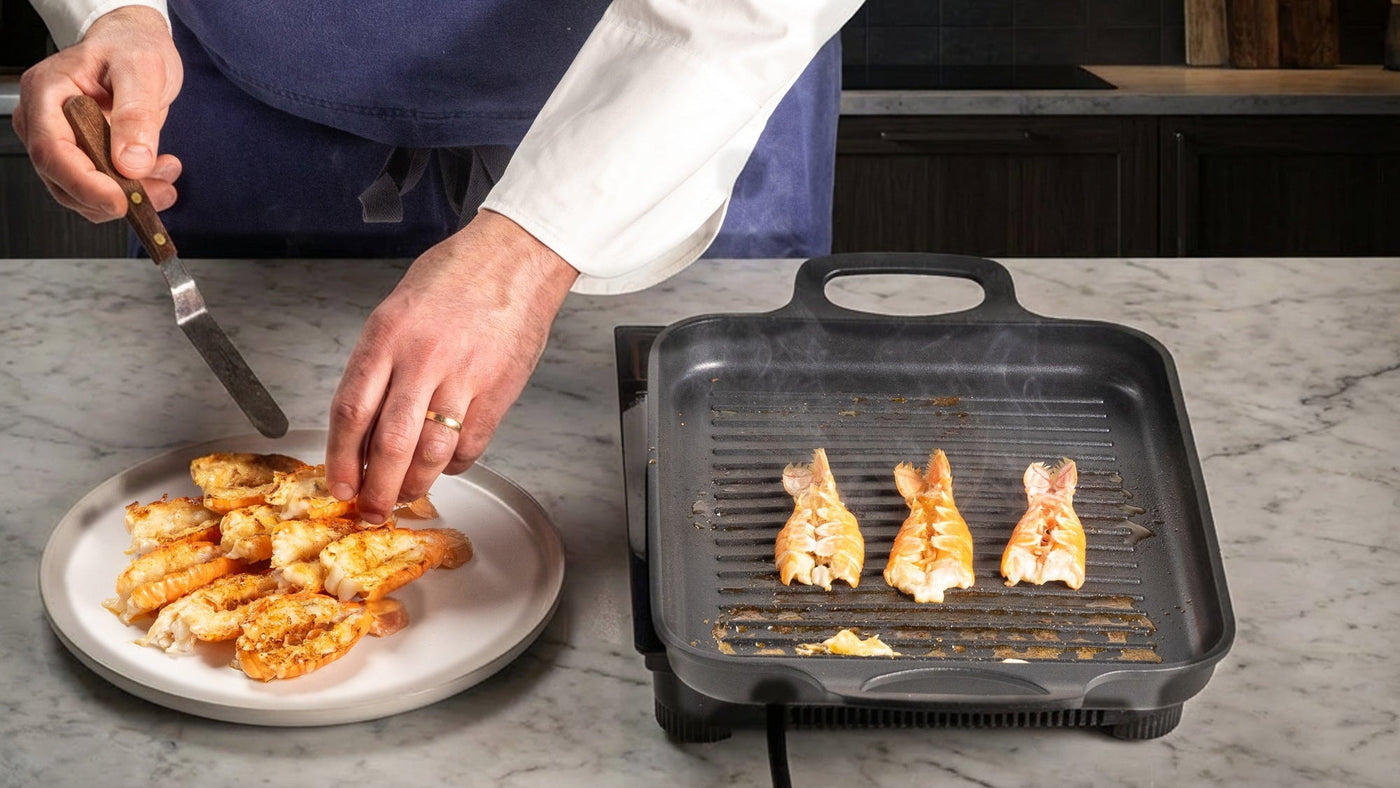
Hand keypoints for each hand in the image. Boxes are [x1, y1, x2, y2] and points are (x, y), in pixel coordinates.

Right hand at [12, 6, 182, 220]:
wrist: (135, 44)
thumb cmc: (130, 46)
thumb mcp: (141, 70)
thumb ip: (136, 115)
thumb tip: (131, 162)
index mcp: (46, 93)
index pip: (52, 151)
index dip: (84, 184)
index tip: (119, 201)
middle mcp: (45, 120)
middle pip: (63, 179)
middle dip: (114, 196)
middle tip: (160, 191)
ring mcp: (62, 140)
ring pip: (82, 192)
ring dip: (128, 197)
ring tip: (166, 175)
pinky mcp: (83, 154)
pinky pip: (100, 186)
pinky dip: (132, 190)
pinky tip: (158, 173)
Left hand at [325, 210, 579, 522]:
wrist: (514, 258)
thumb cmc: (454, 279)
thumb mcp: (397, 311)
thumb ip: (379, 365)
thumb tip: (363, 428)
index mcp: (385, 336)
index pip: (350, 412)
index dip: (340, 459)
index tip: (339, 485)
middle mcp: (421, 358)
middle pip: (389, 443)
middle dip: (377, 488)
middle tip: (372, 509)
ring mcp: (463, 376)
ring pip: (432, 452)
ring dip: (417, 484)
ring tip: (407, 495)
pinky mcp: (498, 389)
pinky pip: (471, 443)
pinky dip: (457, 464)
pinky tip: (448, 465)